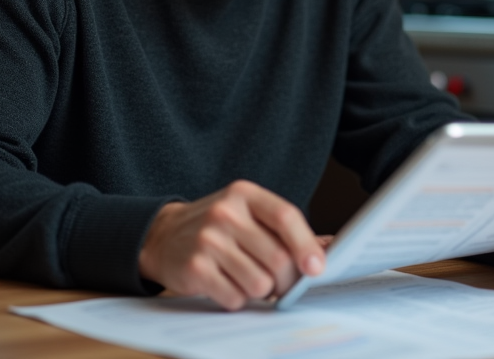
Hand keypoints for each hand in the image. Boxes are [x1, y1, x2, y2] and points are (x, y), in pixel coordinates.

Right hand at [138, 180, 325, 309]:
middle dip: (287, 280)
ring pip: (259, 283)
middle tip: (283, 285)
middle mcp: (225, 213)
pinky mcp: (195, 268)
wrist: (163, 236)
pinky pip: (235, 297)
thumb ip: (286, 230)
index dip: (306, 244)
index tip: (317, 268)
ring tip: (247, 279)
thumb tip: (330, 247)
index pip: (285, 216)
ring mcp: (207, 240)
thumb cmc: (218, 227)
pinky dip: (237, 299)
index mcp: (244, 194)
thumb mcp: (249, 215)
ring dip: (261, 291)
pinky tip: (227, 284)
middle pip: (277, 257)